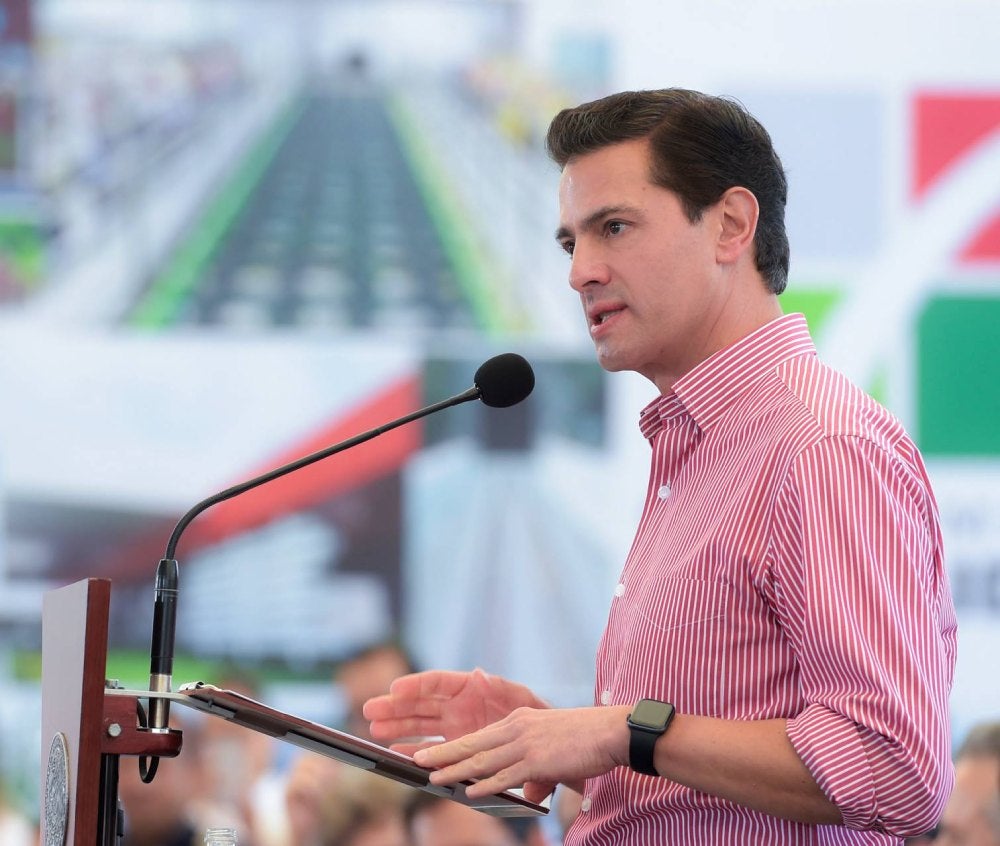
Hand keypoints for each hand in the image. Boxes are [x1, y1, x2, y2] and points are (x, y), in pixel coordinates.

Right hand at [363, 668, 546, 753]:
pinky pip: (430, 748)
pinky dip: (413, 750)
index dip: (414, 685)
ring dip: (396, 726)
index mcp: (469, 687)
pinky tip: (395, 752)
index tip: (395, 689)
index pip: (436, 682)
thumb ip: (500, 688)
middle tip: (370, 709)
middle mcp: (456, 705)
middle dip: (395, 706)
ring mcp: (453, 726)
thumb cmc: (531, 713)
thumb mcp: (520, 699)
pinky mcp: (455, 747)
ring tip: (374, 729)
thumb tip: (481, 675)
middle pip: (420, 703)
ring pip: (419, 725)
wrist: (540, 741)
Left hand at [412, 704, 631, 804]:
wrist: (610, 731)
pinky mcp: (538, 760)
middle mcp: (517, 728)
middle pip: (472, 744)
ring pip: (482, 759)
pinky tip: (469, 791)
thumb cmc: (585, 740)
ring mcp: (526, 743)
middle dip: (442, 754)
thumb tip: (528, 793)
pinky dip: (485, 784)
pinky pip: (506, 775)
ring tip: (432, 778)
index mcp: (518, 721)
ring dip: (455, 770)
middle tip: (417, 761)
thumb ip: (535, 771)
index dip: (453, 746)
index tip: (431, 752)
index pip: (478, 736)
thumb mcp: (552, 750)